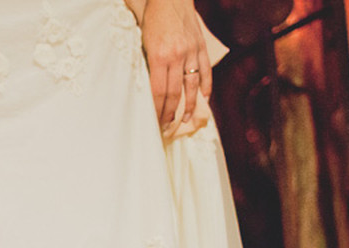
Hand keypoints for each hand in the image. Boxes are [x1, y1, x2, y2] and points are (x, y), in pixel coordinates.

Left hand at [139, 0, 210, 129]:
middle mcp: (177, 56)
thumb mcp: (143, 42)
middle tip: (167, 128)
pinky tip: (204, 100)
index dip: (158, 111)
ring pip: (192, 86)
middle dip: (170, 113)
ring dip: (190, 106)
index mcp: (159, 56)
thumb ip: (147, 65)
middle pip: (174, 93)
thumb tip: (149, 91)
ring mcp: (192, 52)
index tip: (155, 123)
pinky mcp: (201, 47)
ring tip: (186, 120)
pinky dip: (205, 88)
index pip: (159, 92)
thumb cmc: (152, 19)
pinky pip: (205, 71)